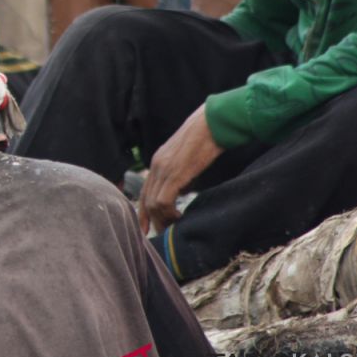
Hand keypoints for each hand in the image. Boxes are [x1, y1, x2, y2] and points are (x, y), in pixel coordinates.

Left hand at [138, 104, 223, 234]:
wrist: (213, 123)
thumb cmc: (206, 139)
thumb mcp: (188, 160)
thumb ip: (181, 175)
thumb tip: (181, 193)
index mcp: (158, 162)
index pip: (144, 192)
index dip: (144, 212)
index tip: (146, 229)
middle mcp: (156, 166)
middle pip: (146, 201)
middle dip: (153, 221)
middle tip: (164, 234)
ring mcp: (163, 169)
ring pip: (153, 203)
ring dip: (163, 219)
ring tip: (175, 227)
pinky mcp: (174, 173)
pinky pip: (163, 200)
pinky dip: (169, 213)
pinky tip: (180, 217)